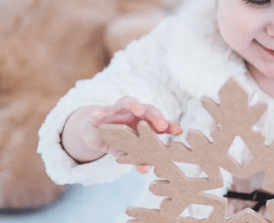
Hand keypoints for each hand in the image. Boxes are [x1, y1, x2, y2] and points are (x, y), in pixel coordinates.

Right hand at [61, 96, 181, 171]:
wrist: (95, 133)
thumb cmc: (117, 141)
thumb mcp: (128, 153)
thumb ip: (137, 159)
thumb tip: (145, 170)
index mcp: (144, 123)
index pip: (159, 123)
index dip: (170, 126)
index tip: (179, 131)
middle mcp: (133, 113)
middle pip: (147, 109)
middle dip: (155, 115)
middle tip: (161, 124)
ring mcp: (116, 110)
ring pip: (126, 102)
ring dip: (133, 104)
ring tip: (137, 109)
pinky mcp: (99, 113)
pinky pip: (98, 111)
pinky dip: (97, 111)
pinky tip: (96, 113)